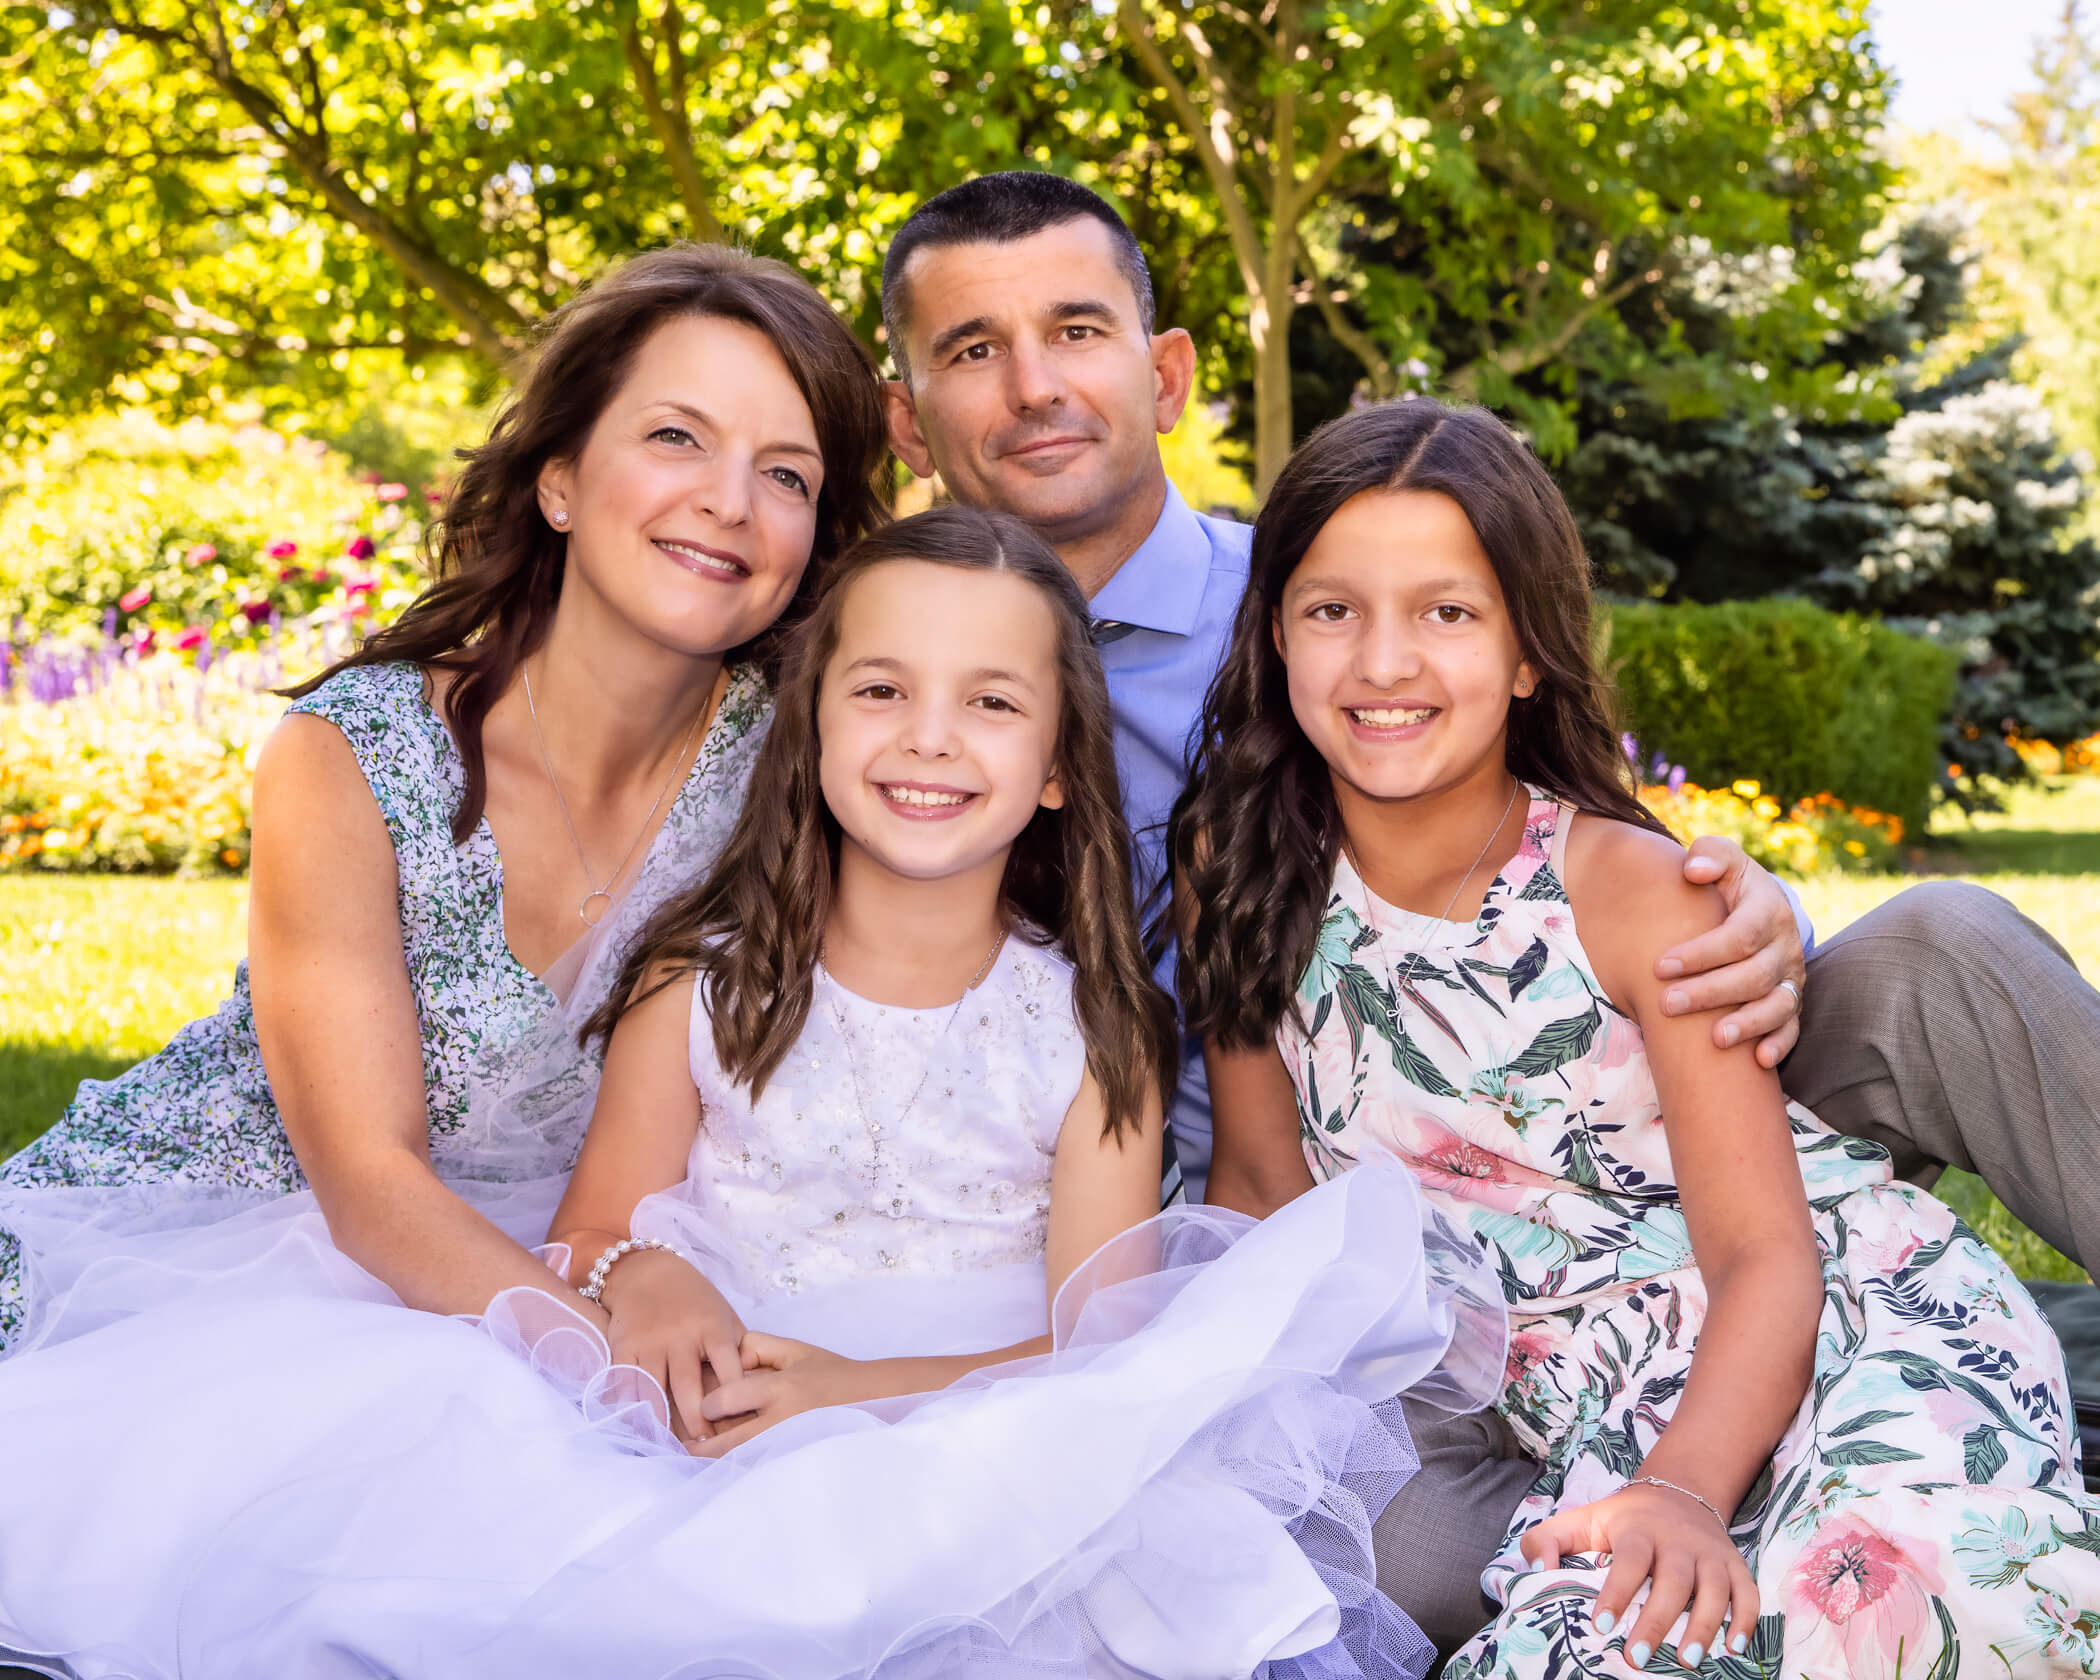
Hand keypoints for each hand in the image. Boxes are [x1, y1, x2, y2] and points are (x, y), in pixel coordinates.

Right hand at [599, 1248, 745, 1445]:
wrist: (648, 1272)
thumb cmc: (696, 1301)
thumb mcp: (725, 1317)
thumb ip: (737, 1352)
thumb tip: (754, 1393)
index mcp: (713, 1329)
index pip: (730, 1371)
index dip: (736, 1402)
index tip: (740, 1428)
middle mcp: (681, 1337)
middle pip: (689, 1389)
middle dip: (697, 1423)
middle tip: (704, 1449)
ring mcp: (650, 1343)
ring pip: (654, 1392)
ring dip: (662, 1423)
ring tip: (671, 1448)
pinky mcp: (624, 1347)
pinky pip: (625, 1385)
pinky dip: (630, 1409)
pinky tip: (638, 1428)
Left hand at [692, 1331, 869, 1457]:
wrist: (874, 1403)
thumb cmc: (831, 1374)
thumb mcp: (796, 1350)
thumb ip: (756, 1347)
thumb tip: (721, 1361)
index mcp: (781, 1389)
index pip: (725, 1399)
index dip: (708, 1402)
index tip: (705, 1404)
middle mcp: (781, 1422)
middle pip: (724, 1444)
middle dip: (698, 1444)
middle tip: (686, 1440)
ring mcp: (788, 1448)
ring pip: (736, 1463)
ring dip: (715, 1459)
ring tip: (701, 1452)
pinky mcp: (793, 1464)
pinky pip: (754, 1469)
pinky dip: (736, 1466)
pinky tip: (728, 1461)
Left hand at [1521, 1481, 1755, 1670]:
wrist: (1678, 1491)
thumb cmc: (1622, 1520)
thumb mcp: (1580, 1520)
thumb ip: (1546, 1541)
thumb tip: (1534, 1572)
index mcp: (1637, 1528)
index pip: (1628, 1560)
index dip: (1616, 1592)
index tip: (1601, 1626)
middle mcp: (1678, 1539)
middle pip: (1673, 1580)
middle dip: (1657, 1621)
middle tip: (1638, 1658)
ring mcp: (1710, 1552)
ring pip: (1714, 1589)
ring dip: (1704, 1626)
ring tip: (1688, 1661)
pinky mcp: (1735, 1565)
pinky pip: (1748, 1593)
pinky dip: (1745, 1620)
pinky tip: (1734, 1647)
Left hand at [1658, 838, 1806, 1067]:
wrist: (1756, 906)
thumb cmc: (1726, 884)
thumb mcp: (1721, 860)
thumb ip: (1709, 855)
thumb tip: (1693, 870)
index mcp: (1769, 909)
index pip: (1740, 935)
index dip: (1701, 953)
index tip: (1660, 966)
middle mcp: (1786, 945)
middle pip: (1754, 975)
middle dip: (1710, 992)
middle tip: (1667, 1004)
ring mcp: (1792, 976)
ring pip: (1777, 1005)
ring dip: (1748, 1024)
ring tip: (1716, 1039)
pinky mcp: (1792, 1000)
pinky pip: (1792, 1026)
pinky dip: (1780, 1044)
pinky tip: (1760, 1061)